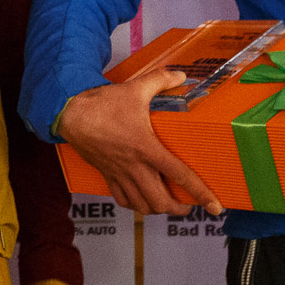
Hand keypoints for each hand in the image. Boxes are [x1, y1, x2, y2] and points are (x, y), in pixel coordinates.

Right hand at [56, 71, 220, 216]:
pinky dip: (135, 205)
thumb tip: (180, 75)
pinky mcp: (107, 175)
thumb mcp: (135, 88)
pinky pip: (122, 200)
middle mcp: (135, 166)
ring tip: (168, 205)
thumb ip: (160, 80)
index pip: (180, 175)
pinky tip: (141, 201)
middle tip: (189, 206)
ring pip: (142, 206)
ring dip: (158, 210)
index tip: (214, 207)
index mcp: (147, 147)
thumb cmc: (102, 104)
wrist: (70, 114)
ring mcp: (120, 174)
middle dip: (179, 209)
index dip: (200, 193)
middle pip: (161, 201)